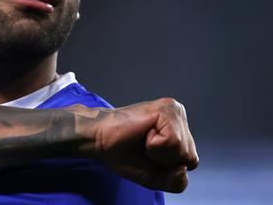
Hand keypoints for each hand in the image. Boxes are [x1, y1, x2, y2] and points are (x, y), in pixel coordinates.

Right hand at [76, 98, 198, 192]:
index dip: (166, 167)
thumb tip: (183, 167)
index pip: (190, 162)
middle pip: (189, 157)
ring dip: (158, 153)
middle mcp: (180, 117)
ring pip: (183, 150)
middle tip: (144, 146)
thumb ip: (176, 182)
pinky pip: (173, 142)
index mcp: (179, 130)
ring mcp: (175, 110)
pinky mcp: (167, 109)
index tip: (147, 153)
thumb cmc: (123, 153)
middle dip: (164, 161)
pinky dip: (155, 145)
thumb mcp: (155, 177)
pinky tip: (144, 133)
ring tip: (143, 139)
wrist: (99, 140)